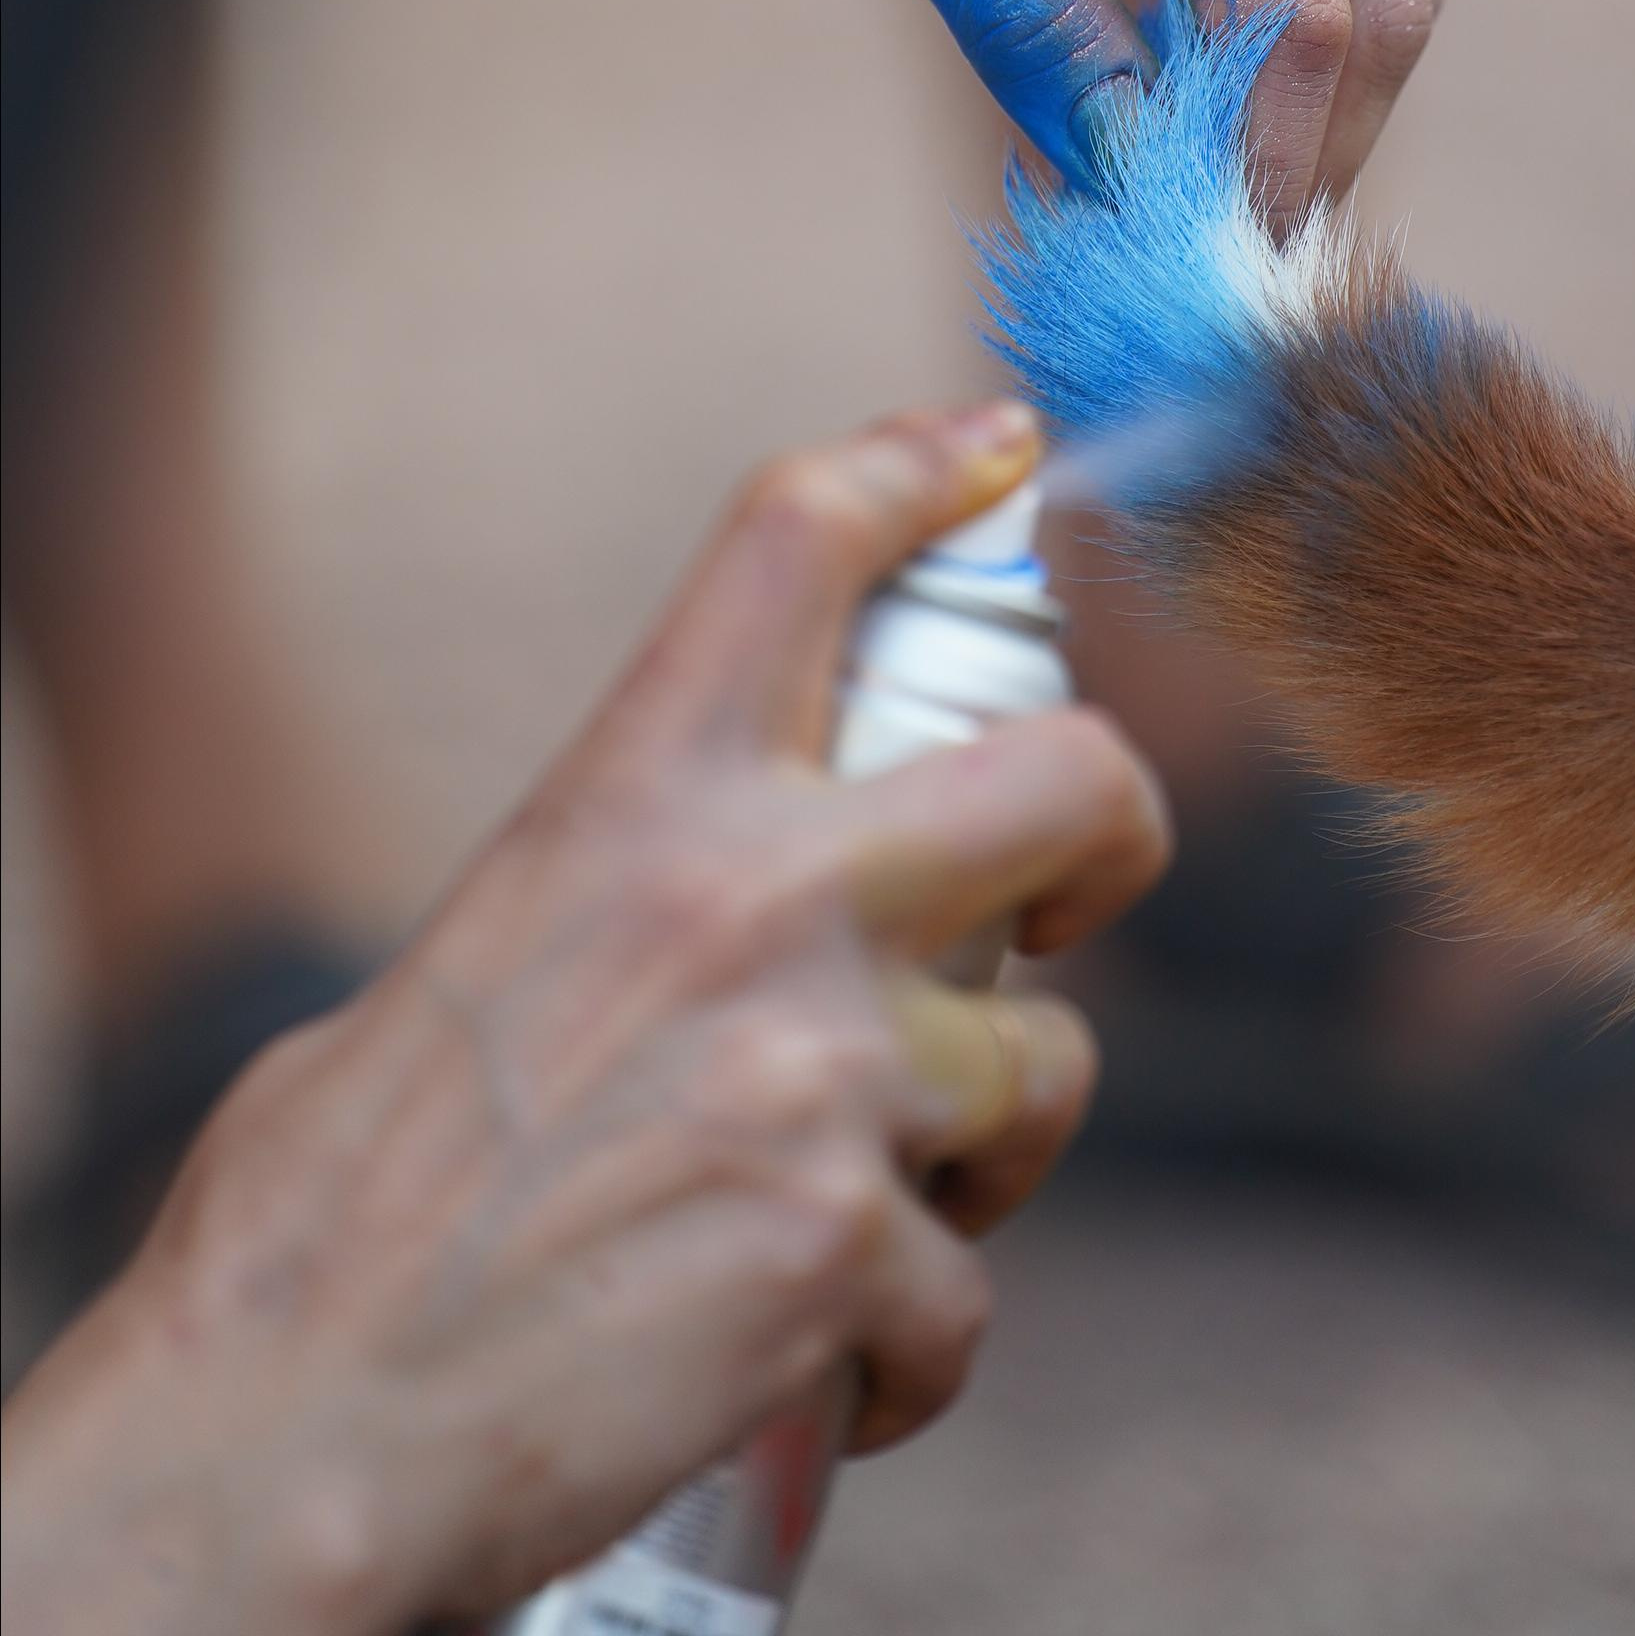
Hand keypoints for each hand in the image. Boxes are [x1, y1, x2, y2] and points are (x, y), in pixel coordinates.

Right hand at [0, 403, 1168, 1634]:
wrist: (280, 1432)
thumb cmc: (332, 1216)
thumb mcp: (471, 962)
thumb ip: (616, 896)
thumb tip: (688, 914)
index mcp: (632, 797)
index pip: (801, 542)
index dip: (922, 467)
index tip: (997, 444)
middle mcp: (756, 894)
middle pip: (1073, 773)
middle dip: (1114, 829)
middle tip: (1074, 903)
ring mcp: (825, 1067)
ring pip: (1043, 1071)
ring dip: (975, 1152)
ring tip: (851, 1217)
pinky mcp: (850, 1248)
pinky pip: (962, 1293)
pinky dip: (900, 1345)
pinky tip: (812, 1370)